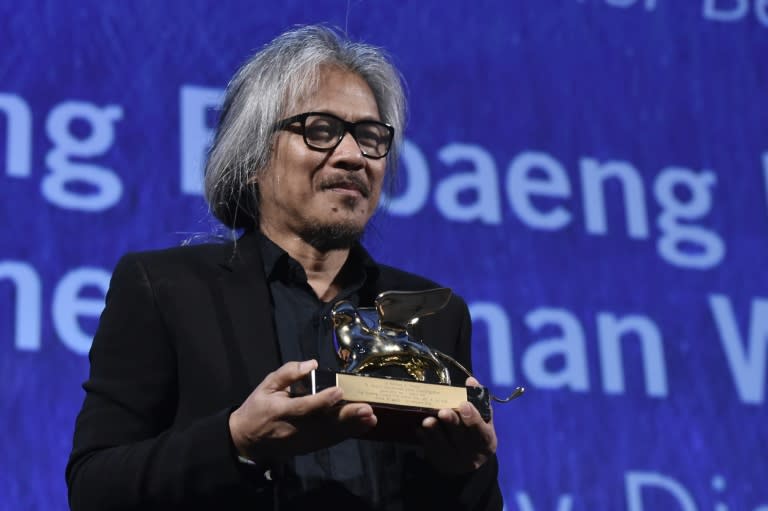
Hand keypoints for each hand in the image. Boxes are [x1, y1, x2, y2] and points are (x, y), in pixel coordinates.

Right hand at [228, 360, 376, 465]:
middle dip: (346, 417)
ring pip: (330, 435)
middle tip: (366, 409)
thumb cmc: (258, 408)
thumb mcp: (267, 385)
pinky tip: (362, 427)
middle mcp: (293, 429)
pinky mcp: (307, 448)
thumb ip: (288, 373)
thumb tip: (312, 364)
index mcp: (280, 411)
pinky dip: (347, 434)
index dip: (321, 401)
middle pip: (322, 424)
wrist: (247, 440)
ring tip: (371, 418)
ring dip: (352, 427)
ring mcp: (302, 442)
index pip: (303, 407)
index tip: (339, 392)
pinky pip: (330, 441)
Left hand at [420, 376, 497, 474]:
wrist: (470, 462)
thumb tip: (470, 381)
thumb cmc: (477, 434)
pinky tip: (420, 428)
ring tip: (427, 420)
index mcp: (486, 441)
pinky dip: (425, 438)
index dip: (473, 418)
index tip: (464, 404)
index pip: (481, 431)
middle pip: (460, 438)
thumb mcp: (484, 419)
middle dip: (451, 423)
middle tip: (443, 411)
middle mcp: (471, 454)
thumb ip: (479, 401)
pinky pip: (430, 450)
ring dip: (434, 432)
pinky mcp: (440, 463)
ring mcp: (455, 461)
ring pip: (443, 445)